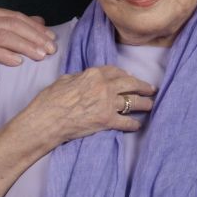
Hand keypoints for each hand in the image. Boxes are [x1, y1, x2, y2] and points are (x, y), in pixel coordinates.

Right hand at [0, 6, 57, 86]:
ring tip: (40, 56)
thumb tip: (40, 21)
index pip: (17, 17)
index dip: (36, 28)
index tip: (52, 38)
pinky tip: (18, 62)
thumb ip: (12, 26)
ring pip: (4, 37)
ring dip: (25, 46)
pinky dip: (5, 55)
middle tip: (50, 49)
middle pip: (13, 25)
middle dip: (35, 37)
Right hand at [21, 65, 155, 147]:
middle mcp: (104, 86)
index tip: (131, 77)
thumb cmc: (49, 101)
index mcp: (94, 74)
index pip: (116, 71)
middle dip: (143, 86)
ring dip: (143, 104)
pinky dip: (133, 124)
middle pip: (130, 84)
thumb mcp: (65, 80)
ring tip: (150, 105)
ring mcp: (107, 103)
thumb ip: (81, 77)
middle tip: (151, 89)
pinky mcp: (106, 120)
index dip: (125, 75)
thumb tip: (87, 78)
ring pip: (132, 102)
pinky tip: (137, 125)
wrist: (44, 122)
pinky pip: (125, 122)